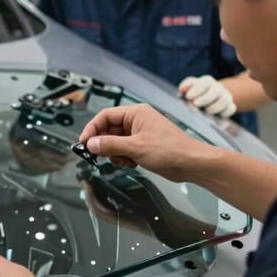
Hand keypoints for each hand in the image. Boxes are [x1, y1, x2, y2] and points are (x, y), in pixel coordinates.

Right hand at [78, 104, 207, 182]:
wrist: (192, 163)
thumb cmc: (168, 150)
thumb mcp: (135, 147)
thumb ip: (110, 145)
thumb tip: (90, 144)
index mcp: (135, 113)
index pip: (105, 116)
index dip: (92, 129)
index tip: (84, 143)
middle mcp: (136, 120)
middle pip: (109, 129)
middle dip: (104, 144)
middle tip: (100, 156)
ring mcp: (140, 133)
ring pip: (116, 142)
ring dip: (115, 153)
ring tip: (124, 161)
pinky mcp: (144, 146)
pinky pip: (125, 150)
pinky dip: (124, 158)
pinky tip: (132, 164)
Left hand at [178, 75, 236, 117]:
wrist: (206, 99)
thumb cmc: (194, 93)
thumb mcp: (188, 88)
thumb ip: (185, 87)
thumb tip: (182, 89)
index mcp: (207, 81)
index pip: (205, 82)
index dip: (197, 89)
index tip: (188, 97)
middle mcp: (218, 88)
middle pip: (216, 91)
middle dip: (205, 98)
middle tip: (195, 104)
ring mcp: (226, 97)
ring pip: (224, 101)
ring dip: (214, 107)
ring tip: (205, 111)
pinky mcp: (230, 106)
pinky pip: (231, 109)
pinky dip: (224, 113)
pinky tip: (215, 116)